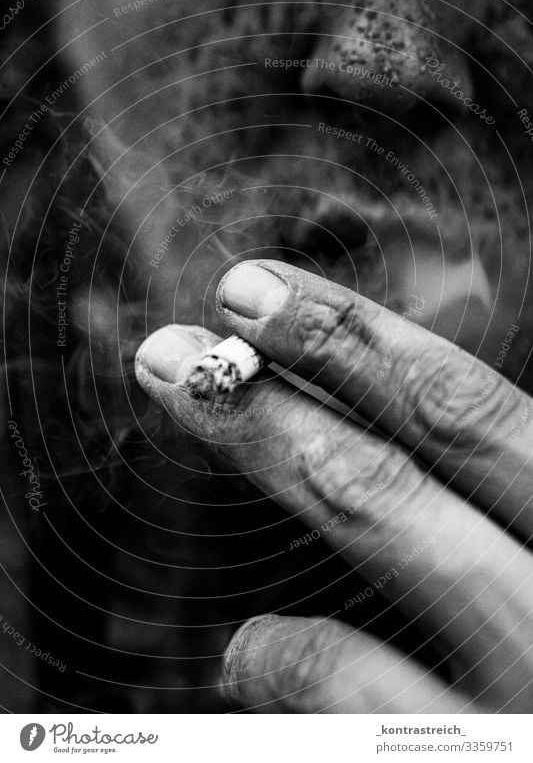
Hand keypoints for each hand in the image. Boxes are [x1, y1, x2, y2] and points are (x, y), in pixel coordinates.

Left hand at [135, 260, 532, 712]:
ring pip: (381, 553)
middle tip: (189, 338)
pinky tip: (247, 653)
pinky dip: (287, 663)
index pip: (474, 411)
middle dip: (293, 377)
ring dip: (269, 459)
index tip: (264, 293)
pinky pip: (356, 711)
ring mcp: (522, 703)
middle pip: (419, 458)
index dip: (361, 340)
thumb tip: (372, 438)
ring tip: (181, 410)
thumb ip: (498, 512)